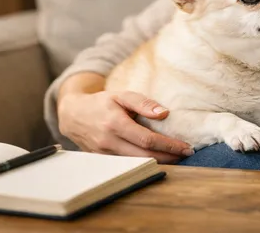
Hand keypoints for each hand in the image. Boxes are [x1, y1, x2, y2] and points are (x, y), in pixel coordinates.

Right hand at [58, 89, 194, 162]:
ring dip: (158, 162)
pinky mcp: (102, 160)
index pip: (147, 139)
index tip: (185, 147)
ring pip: (136, 163)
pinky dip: (144, 163)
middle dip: (168, 157)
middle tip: (186, 154)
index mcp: (115, 124)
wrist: (73, 115)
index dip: (168, 145)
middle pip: (144, 155)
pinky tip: (158, 160)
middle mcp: (109, 142)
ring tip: (177, 158)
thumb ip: (143, 103)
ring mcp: (104, 154)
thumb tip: (164, 114)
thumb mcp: (121, 95)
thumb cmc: (102, 103)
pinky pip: (127, 165)